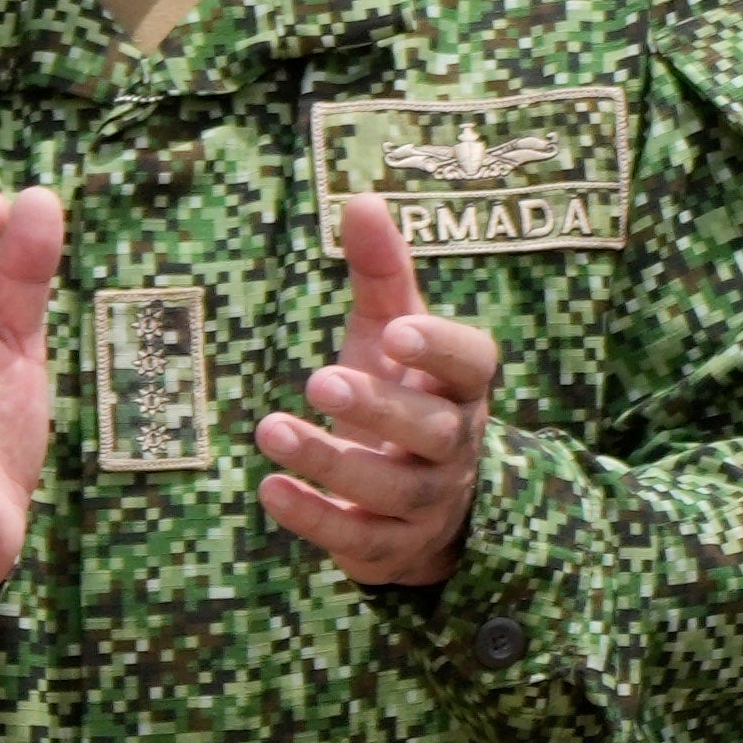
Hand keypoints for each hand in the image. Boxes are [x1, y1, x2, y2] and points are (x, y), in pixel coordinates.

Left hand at [262, 197, 496, 590]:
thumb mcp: (392, 333)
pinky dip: (313, 518)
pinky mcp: (387, 545)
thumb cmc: (403, 396)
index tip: (400, 330)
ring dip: (329, 461)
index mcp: (460, 388)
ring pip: (388, 488)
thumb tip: (360, 196)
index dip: (443, 349)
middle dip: (378, 408)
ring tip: (270, 428)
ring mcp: (424, 501)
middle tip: (318, 379)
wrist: (422, 503)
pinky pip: (357, 539)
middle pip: (432, 430)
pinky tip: (268, 489)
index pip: (474, 365)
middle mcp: (453, 445)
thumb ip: (381, 272)